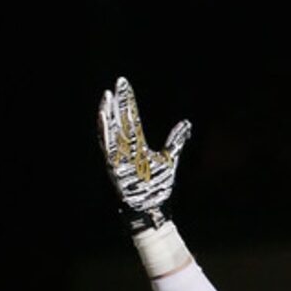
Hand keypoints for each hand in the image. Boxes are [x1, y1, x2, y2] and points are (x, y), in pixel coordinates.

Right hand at [98, 77, 190, 231]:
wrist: (153, 207)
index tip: (123, 83)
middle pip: (121, 120)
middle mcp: (127, 147)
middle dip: (118, 103)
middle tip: (117, 84)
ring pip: (111, 132)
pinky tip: (103, 121)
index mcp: (138, 143)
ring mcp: (120, 156)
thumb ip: (176, 139)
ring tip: (106, 98)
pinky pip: (108, 149)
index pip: (132, 116)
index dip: (128, 100)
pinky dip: (105, 135)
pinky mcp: (115, 167)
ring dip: (107, 115)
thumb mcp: (171, 158)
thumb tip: (187, 124)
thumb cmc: (159, 185)